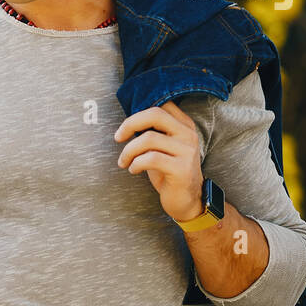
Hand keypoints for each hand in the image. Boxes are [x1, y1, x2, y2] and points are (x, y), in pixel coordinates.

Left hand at [114, 99, 203, 221]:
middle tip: (117, 137)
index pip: (160, 105)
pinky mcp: (181, 169)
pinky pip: (150, 159)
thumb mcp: (162, 146)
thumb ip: (152, 130)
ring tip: (123, 161)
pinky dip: (136, 163)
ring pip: (148, 139)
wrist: (186, 199)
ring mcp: (187, 151)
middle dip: (130, 124)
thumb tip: (128, 119)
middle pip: (155, 115)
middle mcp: (188, 134)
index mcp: (184, 125)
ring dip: (128, 151)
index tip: (125, 127)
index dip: (138, 112)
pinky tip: (133, 169)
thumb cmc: (168, 170)